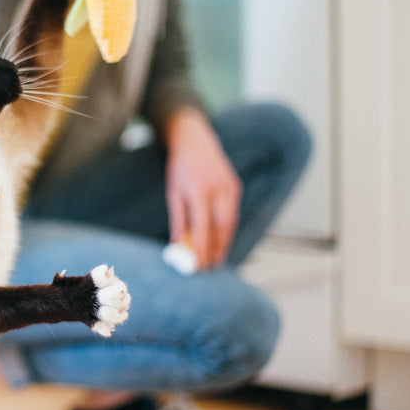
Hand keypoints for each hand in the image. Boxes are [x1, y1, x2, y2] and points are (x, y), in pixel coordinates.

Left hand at [163, 108, 240, 269]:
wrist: (195, 141)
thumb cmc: (180, 170)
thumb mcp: (174, 193)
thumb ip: (178, 221)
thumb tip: (178, 247)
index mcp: (199, 189)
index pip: (203, 226)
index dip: (202, 247)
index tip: (198, 265)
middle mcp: (218, 188)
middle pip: (221, 227)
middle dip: (216, 250)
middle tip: (208, 267)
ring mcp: (230, 186)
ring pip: (230, 222)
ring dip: (224, 243)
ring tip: (215, 260)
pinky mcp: (235, 187)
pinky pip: (233, 213)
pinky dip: (227, 230)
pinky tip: (220, 242)